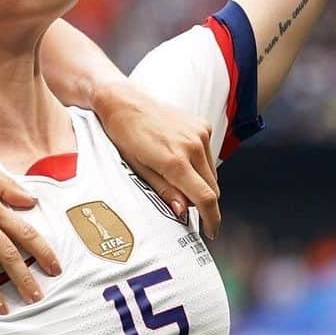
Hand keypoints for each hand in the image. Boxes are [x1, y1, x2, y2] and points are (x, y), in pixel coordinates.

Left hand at [92, 80, 219, 238]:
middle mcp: (192, 145)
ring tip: (178, 179)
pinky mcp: (202, 124)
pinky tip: (180, 159)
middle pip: (213, 188)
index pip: (206, 198)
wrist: (123, 102)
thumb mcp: (137, 168)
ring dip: (202, 182)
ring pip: (212, 172)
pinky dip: (200, 163)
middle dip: (204, 203)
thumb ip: (163, 191)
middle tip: (188, 207)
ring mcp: (199, 132)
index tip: (211, 232)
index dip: (212, 219)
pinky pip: (208, 154)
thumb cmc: (124, 136)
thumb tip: (183, 212)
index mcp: (175, 160)